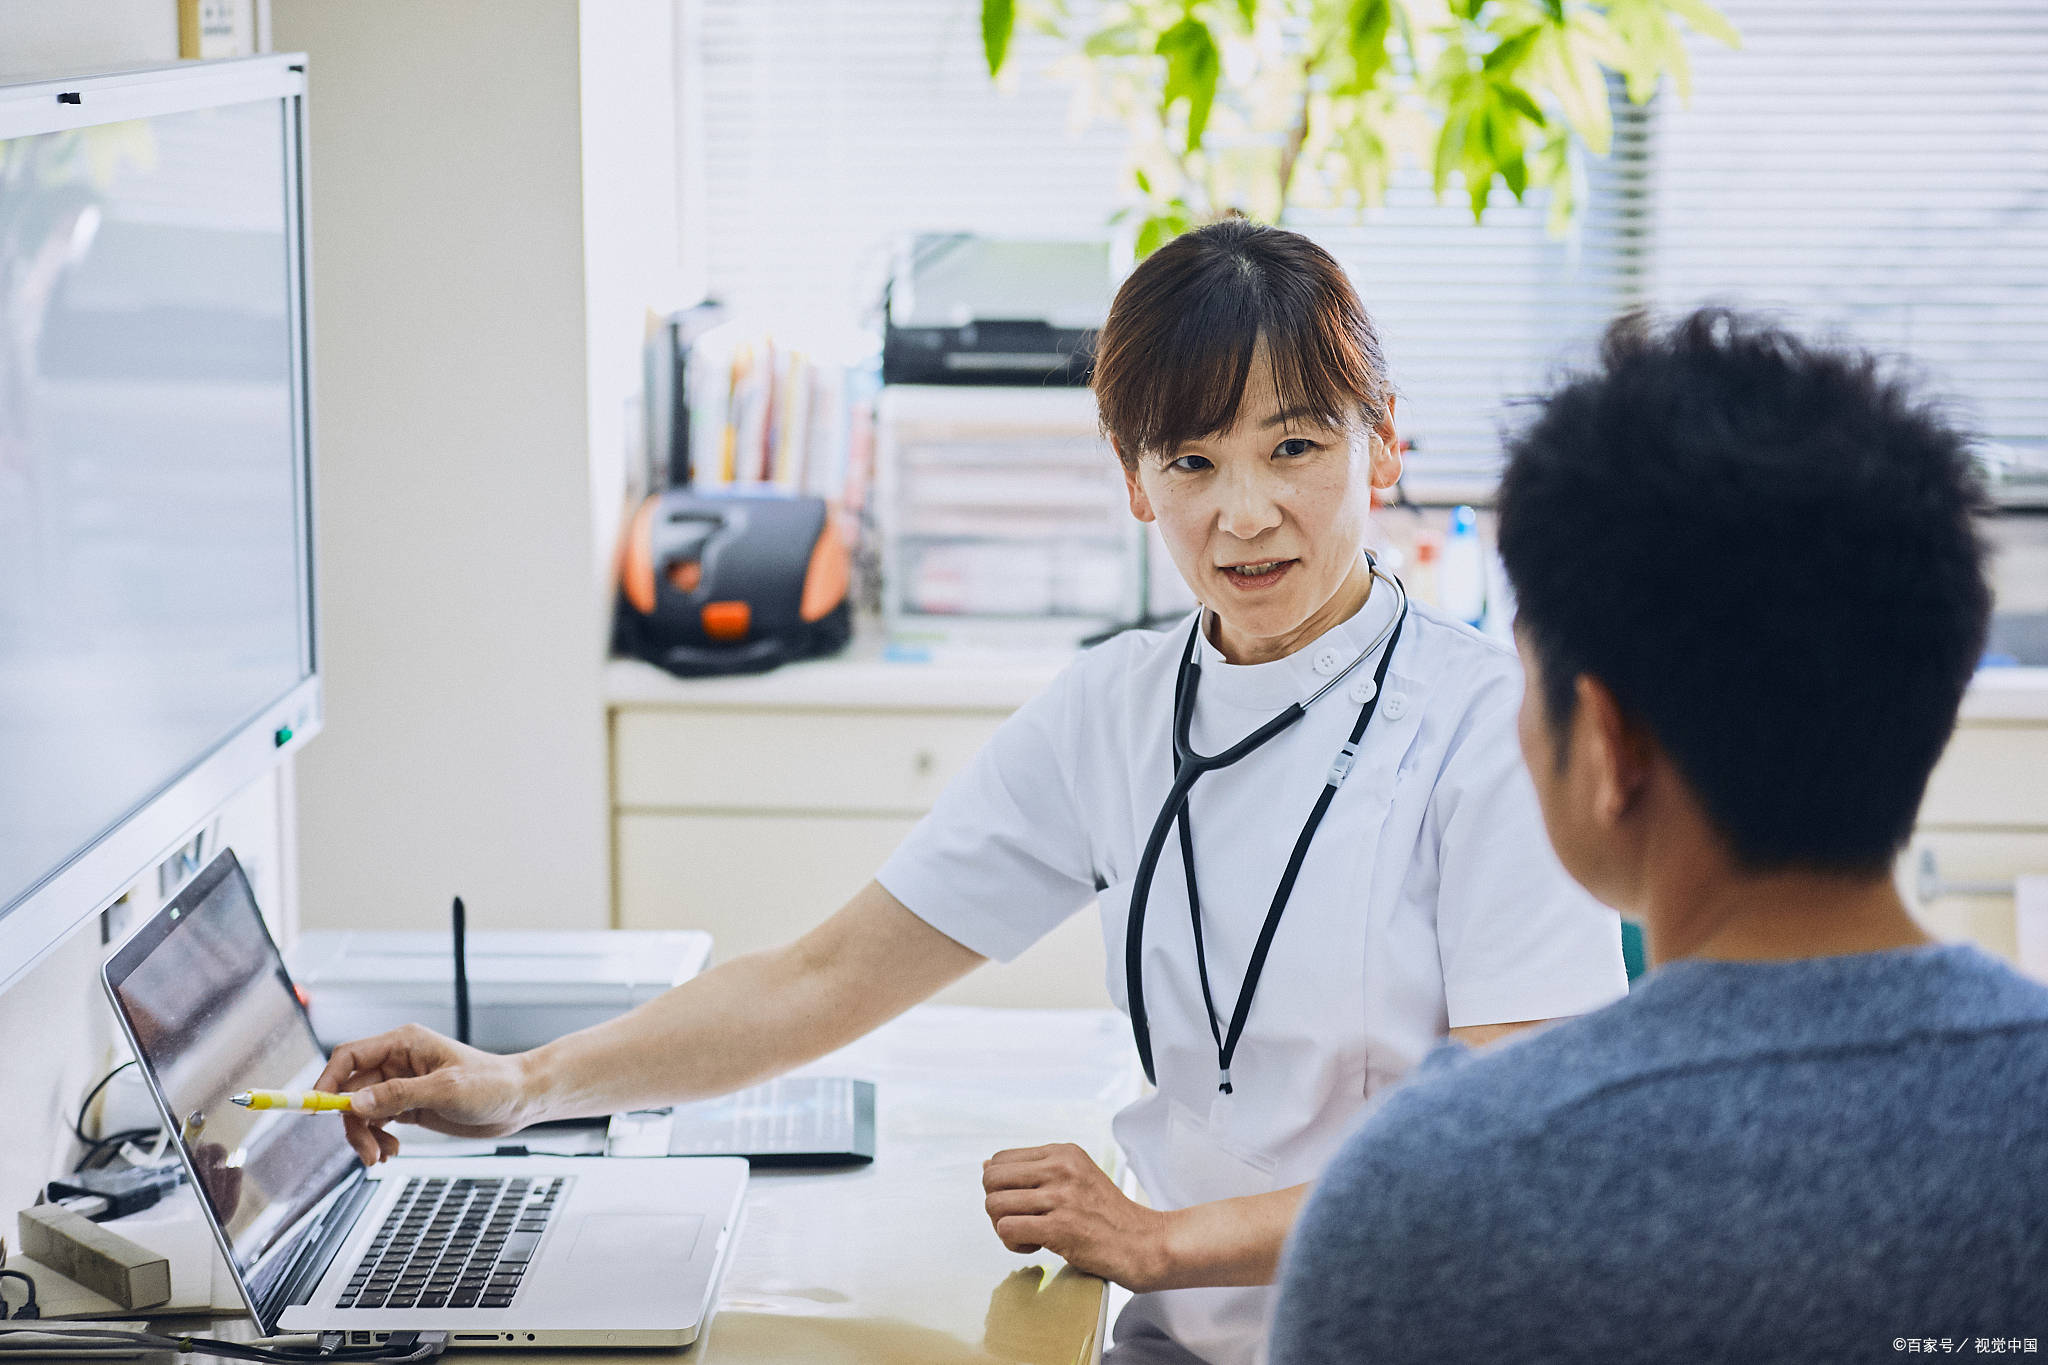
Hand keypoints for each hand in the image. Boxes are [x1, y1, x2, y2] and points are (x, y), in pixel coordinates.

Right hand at [314, 1024, 534, 1164]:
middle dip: (352, 1124)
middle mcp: (397, 1062)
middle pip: (350, 1091)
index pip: (348, 1057)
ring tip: (382, 1157)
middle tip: (366, 1153)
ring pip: (361, 1112)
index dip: (326, 1082)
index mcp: (403, 1044)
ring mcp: (401, 1085)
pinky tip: (390, 1153)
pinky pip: (376, 1123)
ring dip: (364, 1137)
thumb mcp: (446, 1090)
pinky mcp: (408, 1106)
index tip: (314, 1110)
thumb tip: (355, 1104)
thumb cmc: (492, 1084)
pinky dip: (376, 1140)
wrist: (520, 1100)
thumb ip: (399, 1096)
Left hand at [982, 1142, 1171, 1291]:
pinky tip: (1036, 1247)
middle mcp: (1061, 1168)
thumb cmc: (1107, 1216)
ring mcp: (1061, 1197)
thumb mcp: (1076, 1177)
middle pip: (991, 1179)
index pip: (1000, 1159)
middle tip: (1019, 1221)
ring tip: (1028, 1235)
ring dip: (1002, 1228)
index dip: (1002, 1186)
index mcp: (1063, 1152)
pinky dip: (1013, 1243)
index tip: (1023, 1204)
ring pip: (994, 1204)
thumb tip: (986, 1166)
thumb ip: (1035, 1170)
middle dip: (996, 1205)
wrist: (1144, 1243)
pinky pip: (1007, 1228)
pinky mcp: (1061, 1227)